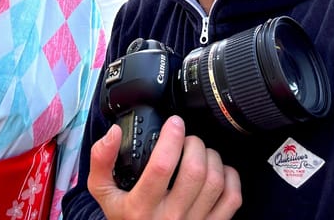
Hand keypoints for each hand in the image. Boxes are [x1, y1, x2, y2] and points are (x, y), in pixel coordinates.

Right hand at [87, 116, 241, 219]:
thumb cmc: (126, 218)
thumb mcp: (103, 193)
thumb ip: (101, 160)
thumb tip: (113, 132)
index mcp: (141, 207)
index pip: (161, 166)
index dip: (172, 138)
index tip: (173, 123)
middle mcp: (169, 217)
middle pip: (194, 170)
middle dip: (194, 143)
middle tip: (187, 138)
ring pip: (215, 181)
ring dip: (211, 157)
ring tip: (200, 152)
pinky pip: (232, 198)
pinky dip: (230, 177)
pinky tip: (217, 170)